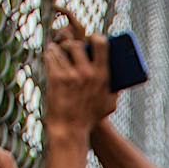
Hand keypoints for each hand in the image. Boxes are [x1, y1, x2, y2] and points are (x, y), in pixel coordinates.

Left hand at [44, 9, 117, 137]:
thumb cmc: (89, 118)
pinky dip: (49, 55)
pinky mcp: (56, 78)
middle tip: (70, 48)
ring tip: (56, 50)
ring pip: (61, 49)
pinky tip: (50, 55)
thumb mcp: (108, 105)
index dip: (96, 37)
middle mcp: (87, 73)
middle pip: (77, 44)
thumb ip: (115, 90)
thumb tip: (119, 77)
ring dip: (57, 49)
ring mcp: (71, 75)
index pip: (101, 44)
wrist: (70, 130)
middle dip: (72, 45)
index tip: (92, 38)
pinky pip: (50, 57)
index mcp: (103, 76)